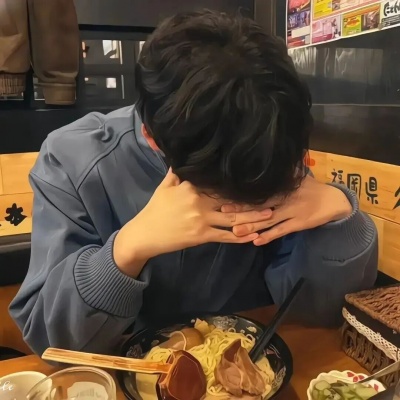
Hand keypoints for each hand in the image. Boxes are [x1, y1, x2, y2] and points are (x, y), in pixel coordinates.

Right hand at [114, 169, 272, 276]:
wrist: (145, 234)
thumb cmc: (155, 209)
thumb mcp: (164, 186)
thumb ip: (176, 172)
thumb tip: (183, 157)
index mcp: (191, 187)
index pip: (219, 183)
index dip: (238, 182)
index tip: (256, 179)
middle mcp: (199, 202)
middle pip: (231, 200)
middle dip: (253, 200)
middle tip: (274, 198)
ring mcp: (202, 220)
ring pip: (232, 219)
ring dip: (253, 219)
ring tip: (270, 215)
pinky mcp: (201, 236)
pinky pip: (224, 237)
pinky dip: (239, 237)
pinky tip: (252, 237)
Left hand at [222, 176, 352, 245]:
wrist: (334, 201)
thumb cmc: (311, 188)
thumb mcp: (298, 176)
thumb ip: (283, 171)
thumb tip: (272, 157)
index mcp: (283, 187)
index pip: (259, 192)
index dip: (242, 196)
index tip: (226, 198)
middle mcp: (285, 199)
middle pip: (260, 206)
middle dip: (242, 211)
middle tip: (224, 214)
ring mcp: (291, 212)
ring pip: (268, 220)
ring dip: (252, 226)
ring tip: (235, 231)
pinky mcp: (298, 224)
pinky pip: (281, 231)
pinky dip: (269, 236)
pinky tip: (256, 241)